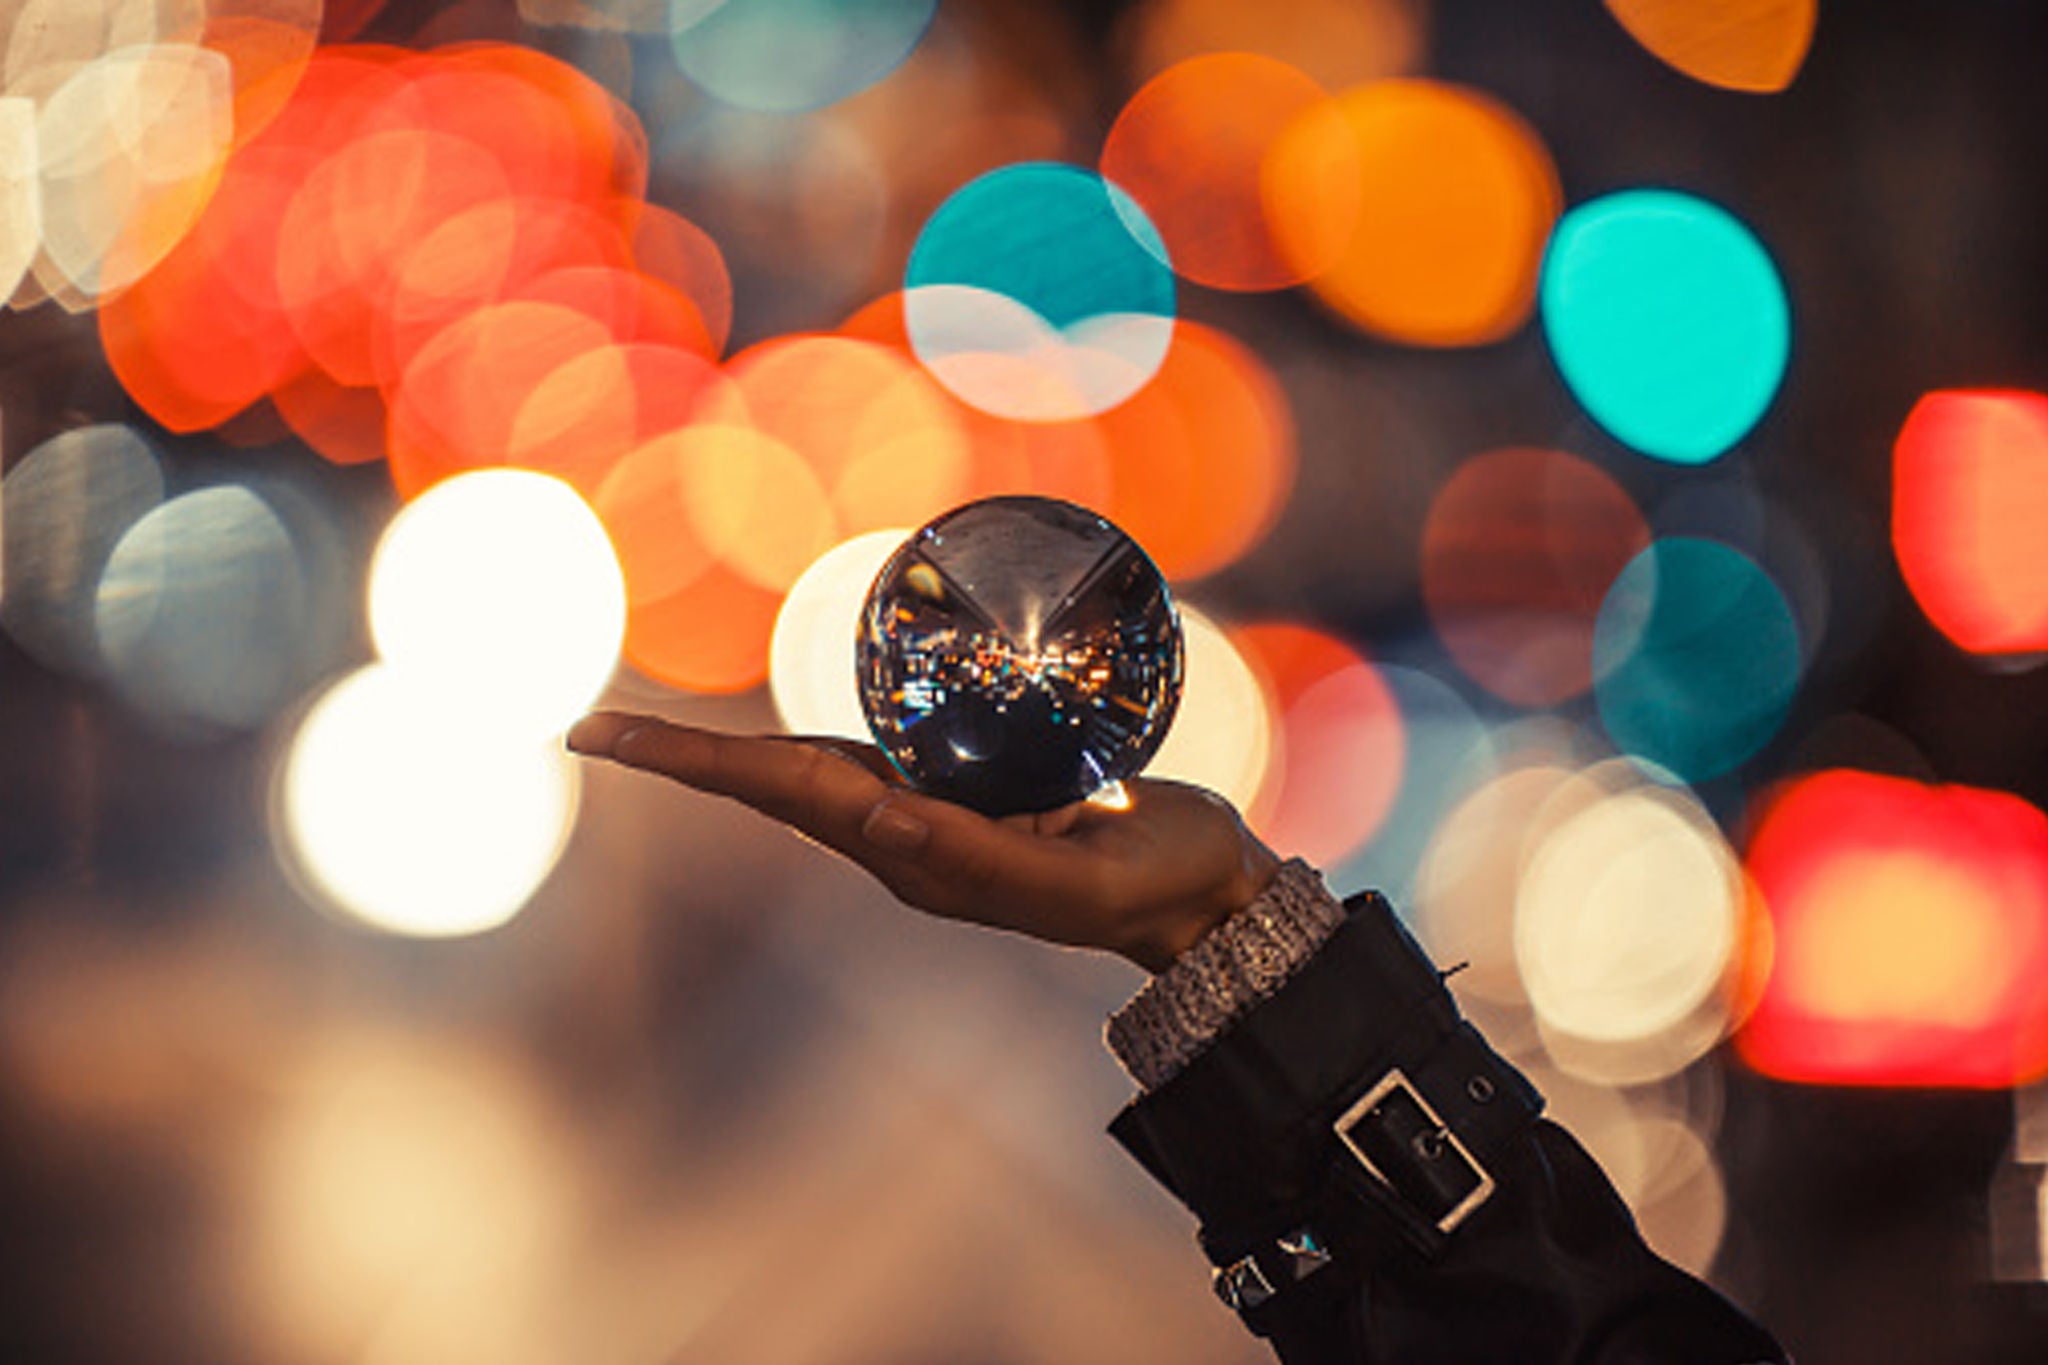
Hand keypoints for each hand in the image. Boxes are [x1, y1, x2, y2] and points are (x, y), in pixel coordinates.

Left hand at [566, 711, 1282, 972]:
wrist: (1198, 896)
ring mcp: (936, 810)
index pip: (780, 794)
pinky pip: (886, 745)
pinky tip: (800, 718)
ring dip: (737, 751)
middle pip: (775, 783)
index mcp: (915, 853)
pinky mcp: (976, 786)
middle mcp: (906, 832)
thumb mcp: (1070, 881)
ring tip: (658, 738)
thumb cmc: (1146, 887)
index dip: (692, 760)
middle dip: (686, 758)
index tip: (600, 737)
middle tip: (594, 730)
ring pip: (817, 768)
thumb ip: (976, 858)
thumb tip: (873, 815)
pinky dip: (825, 726)